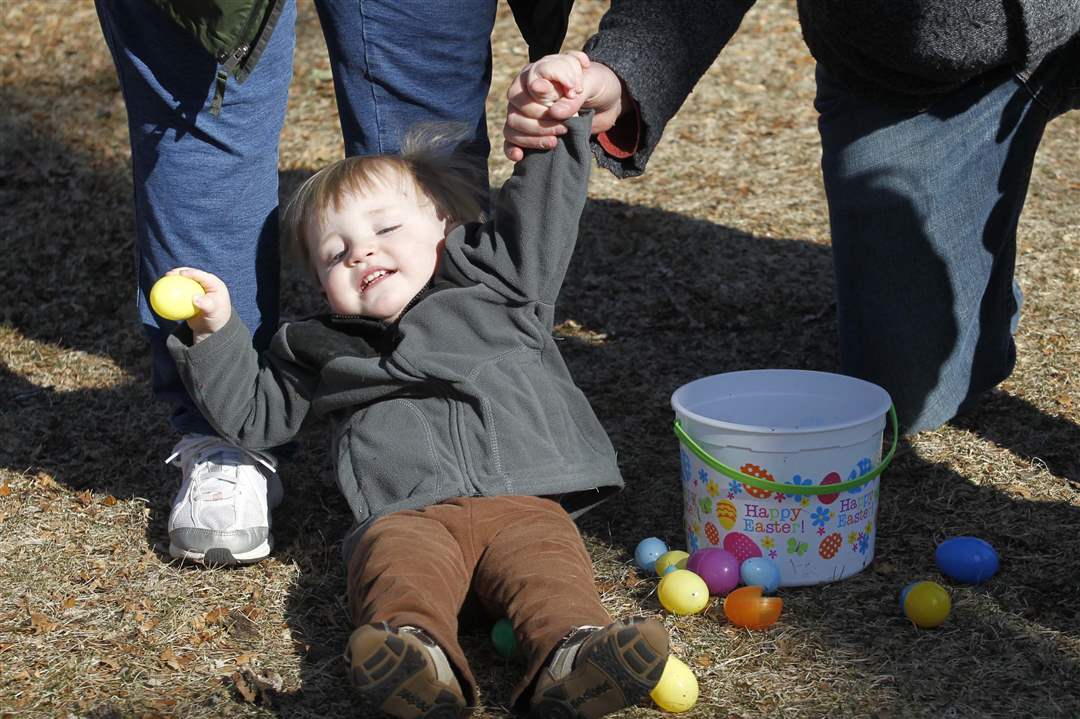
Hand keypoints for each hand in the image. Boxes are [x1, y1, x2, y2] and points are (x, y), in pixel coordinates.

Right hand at [165, 267, 231, 341]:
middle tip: (168, 274)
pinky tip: (162, 291)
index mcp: (215, 284)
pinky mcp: (191, 294)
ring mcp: (199, 289)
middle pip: (192, 274)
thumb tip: (194, 298)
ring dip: (174, 278)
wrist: (211, 328)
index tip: (180, 274)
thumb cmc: (214, 320)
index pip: (202, 275)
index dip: (191, 272)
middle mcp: (207, 284)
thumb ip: (206, 305)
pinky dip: (172, 290)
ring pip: (185, 281)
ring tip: (163, 279)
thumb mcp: (213, 313)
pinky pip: (180, 291)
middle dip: (179, 271)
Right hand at [503, 51, 628, 160]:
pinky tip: (520, 156)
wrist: (606, 102)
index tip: (556, 95)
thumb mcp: (592, 84)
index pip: (529, 81)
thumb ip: (574, 96)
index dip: (540, 92)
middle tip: (564, 126)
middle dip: (540, 119)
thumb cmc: (597, 85)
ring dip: (533, 136)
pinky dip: (512, 149)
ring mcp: (525, 111)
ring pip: (513, 124)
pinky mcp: (528, 131)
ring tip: (555, 141)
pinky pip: (510, 140)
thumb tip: (555, 113)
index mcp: (539, 71)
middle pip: (517, 105)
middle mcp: (527, 89)